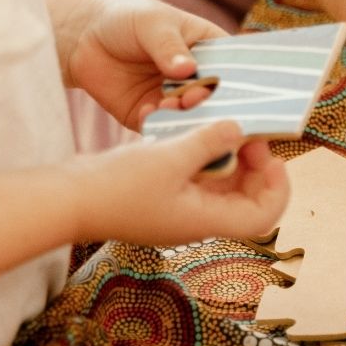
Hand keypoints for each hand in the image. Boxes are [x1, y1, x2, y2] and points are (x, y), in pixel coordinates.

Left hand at [63, 0, 222, 129]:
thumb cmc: (128, 18)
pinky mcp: (151, 116)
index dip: (235, 81)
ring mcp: (175, 100)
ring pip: (189, 118)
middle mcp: (198, 80)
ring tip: (167, 105)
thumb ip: (168, 46)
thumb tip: (187, 69)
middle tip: (192, 98)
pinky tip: (148, 112)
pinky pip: (160, 128)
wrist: (85, 37)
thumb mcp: (152, 23)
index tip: (225, 88)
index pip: (232, 70)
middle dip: (206, 103)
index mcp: (210, 51)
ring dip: (182, 117)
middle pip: (214, 100)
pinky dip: (157, 124)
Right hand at [70, 121, 289, 245]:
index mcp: (204, 221)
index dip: (276, 188)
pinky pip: (194, 175)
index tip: (270, 153)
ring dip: (226, 155)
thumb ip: (208, 142)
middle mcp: (196, 218)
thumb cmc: (117, 186)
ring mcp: (177, 207)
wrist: (68, 199)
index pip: (262, 217)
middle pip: (245, 198)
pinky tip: (192, 129)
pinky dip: (201, 153)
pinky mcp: (161, 193)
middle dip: (253, 165)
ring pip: (220, 183)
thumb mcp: (169, 157)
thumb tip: (239, 129)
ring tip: (220, 124)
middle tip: (246, 132)